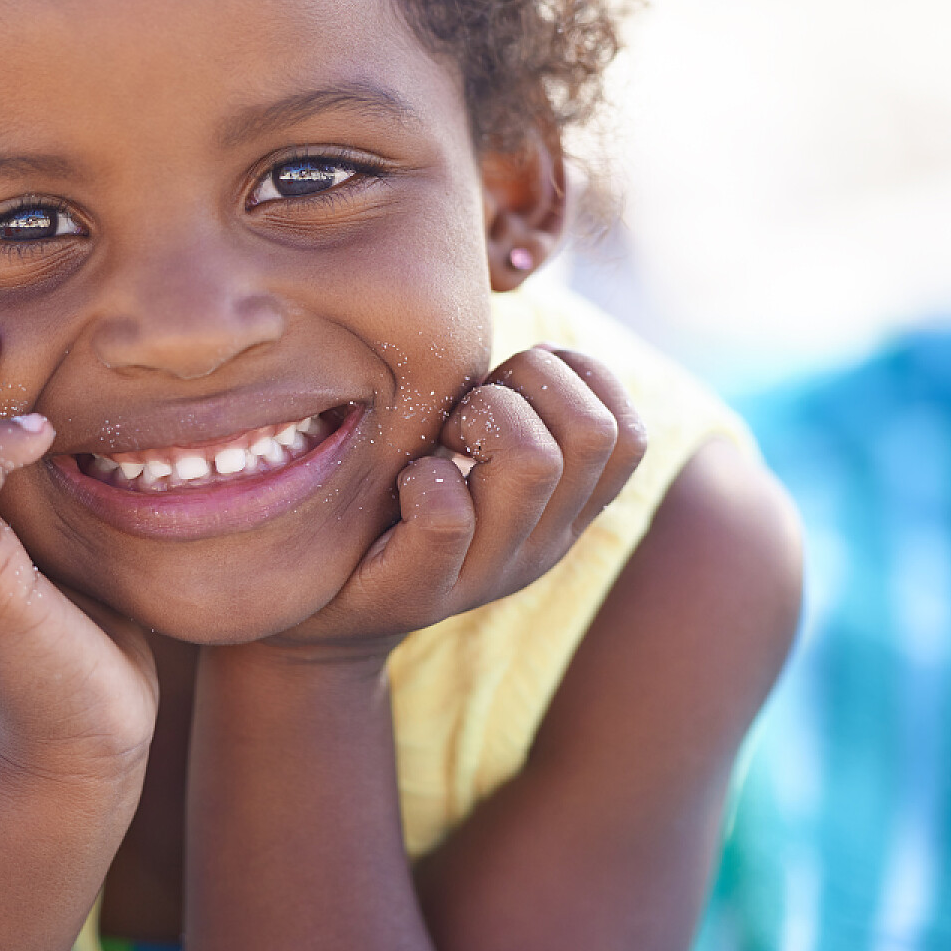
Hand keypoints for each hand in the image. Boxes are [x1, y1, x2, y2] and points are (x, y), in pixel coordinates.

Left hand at [269, 345, 646, 654]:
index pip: (629, 432)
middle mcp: (543, 543)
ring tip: (440, 436)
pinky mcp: (423, 593)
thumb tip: (522, 330)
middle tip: (469, 404)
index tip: (514, 378)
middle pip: (594, 433)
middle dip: (529, 384)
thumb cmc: (391, 507)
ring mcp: (488, 574)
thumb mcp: (467, 458)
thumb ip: (505, 409)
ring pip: (534, 462)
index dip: (581, 378)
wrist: (321, 620)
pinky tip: (401, 480)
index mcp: (565, 510)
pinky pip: (448, 513)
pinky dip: (421, 477)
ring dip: (479, 420)